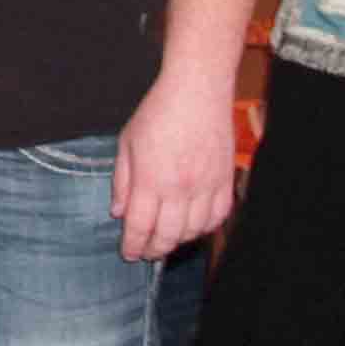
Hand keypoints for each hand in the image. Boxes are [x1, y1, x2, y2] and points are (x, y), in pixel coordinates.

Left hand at [111, 74, 233, 262]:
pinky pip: (219, 216)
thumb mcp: (126, 143)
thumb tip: (118, 213)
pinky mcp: (226, 180)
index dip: (133, 245)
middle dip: (154, 250)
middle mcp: (180, 188)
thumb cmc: (157, 113)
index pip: (140, 226)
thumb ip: (122, 182)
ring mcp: (207, 186)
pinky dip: (205, 227)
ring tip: (166, 240)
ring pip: (195, 230)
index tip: (128, 254)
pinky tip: (193, 226)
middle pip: (168, 235)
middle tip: (145, 253)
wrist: (197, 91)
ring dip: (179, 241)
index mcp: (151, 180)